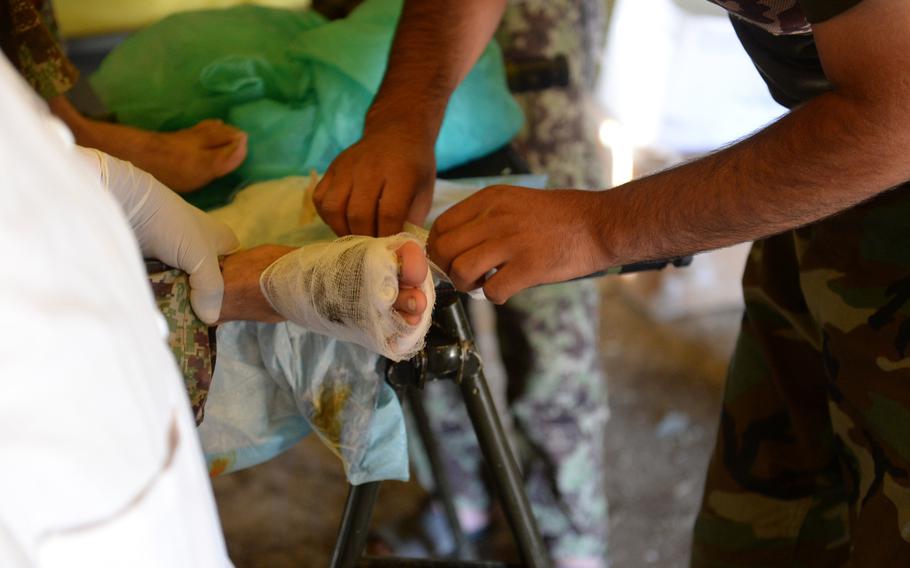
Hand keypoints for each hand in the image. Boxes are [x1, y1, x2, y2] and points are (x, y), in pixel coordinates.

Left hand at [76, 147, 239, 322]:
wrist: (126, 207)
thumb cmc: (172, 224)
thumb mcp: (201, 256)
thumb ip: (211, 289)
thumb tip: (211, 319)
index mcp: (221, 241)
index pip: (234, 272)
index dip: (231, 291)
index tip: (226, 312)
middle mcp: (202, 250)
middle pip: (209, 284)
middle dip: (204, 301)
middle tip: (201, 320)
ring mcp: (177, 259)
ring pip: (186, 288)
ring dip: (183, 301)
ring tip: (183, 321)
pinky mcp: (155, 266)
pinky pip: (165, 287)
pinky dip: (164, 297)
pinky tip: (165, 311)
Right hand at [313, 126, 435, 236]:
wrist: (397, 130)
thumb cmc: (415, 166)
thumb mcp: (425, 191)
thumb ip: (413, 219)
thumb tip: (399, 248)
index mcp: (400, 173)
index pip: (388, 214)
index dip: (387, 236)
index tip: (389, 248)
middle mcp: (370, 168)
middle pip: (359, 214)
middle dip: (364, 238)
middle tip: (371, 247)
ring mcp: (347, 166)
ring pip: (334, 208)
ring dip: (342, 229)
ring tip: (354, 236)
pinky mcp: (332, 167)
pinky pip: (320, 198)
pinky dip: (328, 216)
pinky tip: (341, 221)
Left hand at [428, 185, 607, 303]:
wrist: (601, 223)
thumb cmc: (559, 217)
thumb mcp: (515, 202)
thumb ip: (485, 219)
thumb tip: (455, 247)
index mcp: (491, 198)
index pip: (441, 225)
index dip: (438, 248)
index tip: (450, 259)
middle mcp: (496, 216)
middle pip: (445, 249)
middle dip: (448, 269)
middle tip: (466, 276)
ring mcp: (512, 241)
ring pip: (461, 271)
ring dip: (467, 285)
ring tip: (484, 284)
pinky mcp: (529, 266)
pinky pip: (492, 290)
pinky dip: (494, 296)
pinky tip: (507, 290)